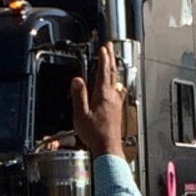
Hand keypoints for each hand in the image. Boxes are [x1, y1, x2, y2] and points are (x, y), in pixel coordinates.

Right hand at [70, 42, 126, 159]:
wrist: (108, 148)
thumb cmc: (95, 134)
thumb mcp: (81, 114)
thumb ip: (79, 95)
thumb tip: (77, 80)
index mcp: (103, 95)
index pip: (103, 72)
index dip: (103, 58)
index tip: (103, 48)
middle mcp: (112, 97)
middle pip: (112, 73)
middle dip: (110, 58)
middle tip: (110, 47)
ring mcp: (116, 103)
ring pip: (116, 80)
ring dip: (113, 68)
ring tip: (112, 60)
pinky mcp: (117, 109)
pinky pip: (118, 90)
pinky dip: (116, 82)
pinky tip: (117, 85)